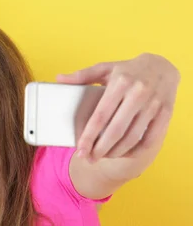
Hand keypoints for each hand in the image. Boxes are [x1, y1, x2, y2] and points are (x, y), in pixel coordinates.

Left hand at [57, 53, 179, 161]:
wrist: (163, 65)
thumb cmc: (128, 70)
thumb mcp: (105, 68)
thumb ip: (82, 75)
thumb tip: (59, 79)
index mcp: (120, 83)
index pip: (100, 116)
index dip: (89, 136)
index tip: (80, 150)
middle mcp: (138, 93)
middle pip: (115, 130)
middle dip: (100, 149)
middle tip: (89, 159)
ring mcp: (154, 104)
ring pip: (132, 137)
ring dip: (115, 152)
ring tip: (102, 156)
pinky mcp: (166, 113)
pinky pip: (149, 139)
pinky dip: (135, 151)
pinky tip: (122, 153)